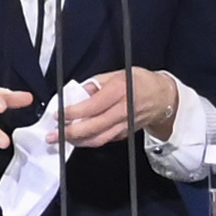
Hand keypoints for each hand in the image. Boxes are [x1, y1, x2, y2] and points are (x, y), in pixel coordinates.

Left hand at [55, 70, 181, 151]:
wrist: (163, 98)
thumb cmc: (140, 82)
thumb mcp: (118, 73)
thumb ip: (97, 82)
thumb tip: (80, 91)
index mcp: (119, 91)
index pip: (92, 106)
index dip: (73, 113)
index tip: (58, 114)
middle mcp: (122, 111)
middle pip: (93, 127)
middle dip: (70, 133)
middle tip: (52, 135)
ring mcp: (124, 125)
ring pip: (98, 139)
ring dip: (77, 141)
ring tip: (61, 140)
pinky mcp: (125, 134)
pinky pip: (105, 140)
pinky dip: (89, 141)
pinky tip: (77, 139)